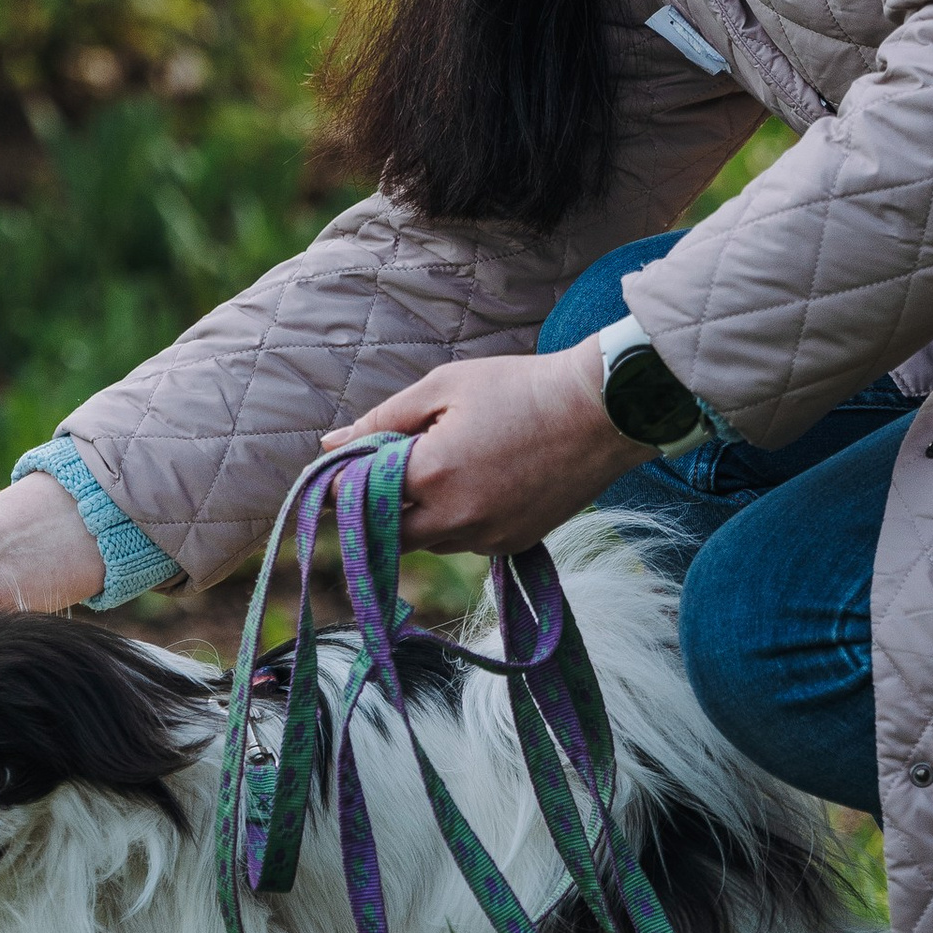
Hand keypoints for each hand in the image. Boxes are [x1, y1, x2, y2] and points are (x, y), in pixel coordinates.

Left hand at [333, 345, 644, 552]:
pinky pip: (467, 543)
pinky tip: (478, 483)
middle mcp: (455, 517)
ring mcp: (487, 537)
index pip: (358, 497)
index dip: (341, 486)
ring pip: (429, 541)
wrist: (601, 413)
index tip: (336, 475)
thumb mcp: (443, 387)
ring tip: (444, 469)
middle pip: (389, 534)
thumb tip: (331, 445)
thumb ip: (382, 420)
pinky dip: (458, 521)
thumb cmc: (519, 388)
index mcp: (430, 474)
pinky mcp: (514, 545)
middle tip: (386, 475)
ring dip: (420, 516)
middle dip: (379, 510)